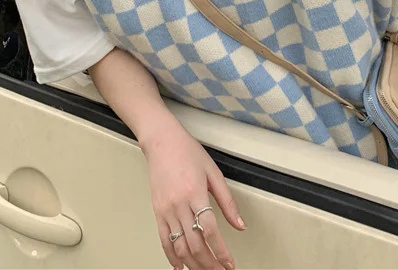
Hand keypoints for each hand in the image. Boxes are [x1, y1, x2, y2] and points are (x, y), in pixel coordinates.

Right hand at [141, 123, 245, 269]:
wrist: (161, 141)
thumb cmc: (187, 151)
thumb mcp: (213, 172)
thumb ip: (227, 201)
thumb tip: (240, 224)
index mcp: (195, 192)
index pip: (209, 230)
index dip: (220, 251)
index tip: (229, 264)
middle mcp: (179, 204)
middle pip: (194, 244)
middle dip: (209, 264)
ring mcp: (166, 209)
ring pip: (179, 246)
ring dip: (193, 265)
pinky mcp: (157, 212)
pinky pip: (164, 240)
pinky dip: (172, 257)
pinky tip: (180, 267)